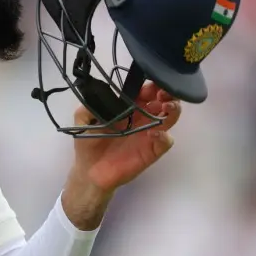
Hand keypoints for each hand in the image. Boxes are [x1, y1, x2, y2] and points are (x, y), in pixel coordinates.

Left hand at [62, 82, 180, 228]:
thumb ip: (90, 105)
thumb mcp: (83, 120)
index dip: (151, 85)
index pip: (146, 91)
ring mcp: (149, 134)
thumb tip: (103, 93)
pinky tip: (154, 133)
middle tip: (163, 92)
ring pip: (170, 118)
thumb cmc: (88, 143)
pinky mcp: (151, 151)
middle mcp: (142, 118)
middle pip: (163, 101)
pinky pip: (166, 142)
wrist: (89, 171)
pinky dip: (164, 136)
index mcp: (129, 108)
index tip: (149, 84)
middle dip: (167, 92)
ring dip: (173, 110)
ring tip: (166, 107)